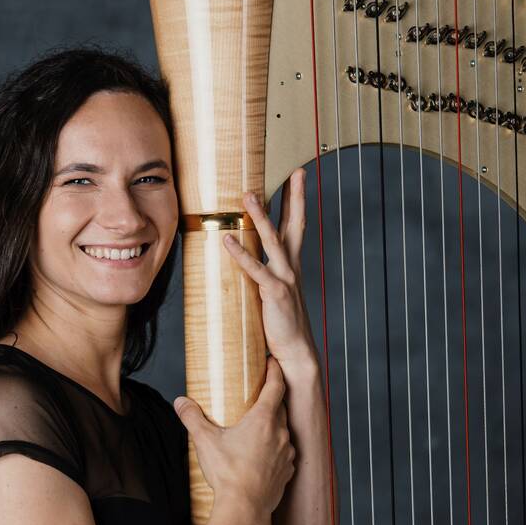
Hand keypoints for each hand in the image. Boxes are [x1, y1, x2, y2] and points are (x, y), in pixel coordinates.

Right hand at [173, 357, 295, 524]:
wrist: (244, 509)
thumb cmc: (228, 473)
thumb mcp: (205, 441)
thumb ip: (192, 418)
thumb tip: (181, 402)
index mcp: (264, 420)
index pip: (276, 386)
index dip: (275, 371)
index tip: (272, 362)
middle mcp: (280, 433)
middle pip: (280, 407)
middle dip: (272, 398)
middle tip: (260, 392)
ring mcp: (287, 453)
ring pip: (283, 431)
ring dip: (274, 426)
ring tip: (258, 427)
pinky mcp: (287, 471)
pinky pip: (284, 453)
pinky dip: (276, 449)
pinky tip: (263, 454)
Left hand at [224, 167, 318, 371]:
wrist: (296, 352)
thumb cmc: (282, 325)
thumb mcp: (274, 294)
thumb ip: (263, 276)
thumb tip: (246, 264)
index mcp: (292, 266)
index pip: (296, 226)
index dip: (297, 201)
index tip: (298, 178)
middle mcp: (292, 267)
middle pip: (294, 224)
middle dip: (296, 197)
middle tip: (298, 172)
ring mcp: (285, 278)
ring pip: (273, 240)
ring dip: (260, 216)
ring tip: (248, 196)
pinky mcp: (275, 293)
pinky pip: (255, 270)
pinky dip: (241, 254)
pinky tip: (227, 240)